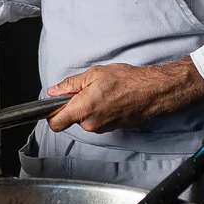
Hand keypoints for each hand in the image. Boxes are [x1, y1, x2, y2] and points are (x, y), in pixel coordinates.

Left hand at [47, 59, 203, 133]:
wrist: (151, 92)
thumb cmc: (126, 81)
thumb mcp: (94, 74)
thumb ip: (70, 84)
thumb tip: (54, 91)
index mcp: (83, 109)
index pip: (55, 123)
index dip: (51, 114)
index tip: (54, 105)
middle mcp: (91, 124)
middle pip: (70, 120)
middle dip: (74, 106)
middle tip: (87, 90)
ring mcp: (102, 128)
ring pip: (84, 120)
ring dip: (88, 108)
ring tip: (102, 93)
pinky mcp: (111, 129)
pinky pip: (96, 122)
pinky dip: (99, 112)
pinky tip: (110, 100)